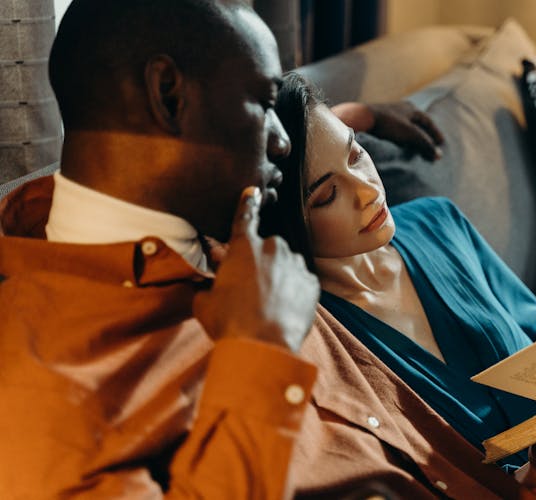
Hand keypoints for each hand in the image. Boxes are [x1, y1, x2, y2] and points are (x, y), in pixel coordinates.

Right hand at [193, 187, 319, 351]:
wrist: (263, 347)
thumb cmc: (229, 322)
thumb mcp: (205, 302)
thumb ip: (207, 283)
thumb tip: (208, 279)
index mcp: (243, 247)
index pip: (245, 216)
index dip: (248, 203)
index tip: (253, 191)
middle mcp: (272, 249)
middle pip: (266, 246)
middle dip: (259, 260)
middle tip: (249, 286)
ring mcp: (295, 265)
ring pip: (286, 263)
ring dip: (278, 275)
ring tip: (267, 302)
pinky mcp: (311, 283)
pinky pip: (300, 280)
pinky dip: (293, 290)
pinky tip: (282, 308)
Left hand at [369, 101, 444, 160]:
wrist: (361, 119)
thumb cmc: (388, 124)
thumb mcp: (411, 134)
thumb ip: (425, 144)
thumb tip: (439, 155)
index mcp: (411, 109)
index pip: (427, 121)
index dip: (435, 133)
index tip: (441, 143)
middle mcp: (401, 109)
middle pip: (417, 123)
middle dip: (425, 134)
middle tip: (431, 144)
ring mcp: (389, 114)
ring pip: (405, 126)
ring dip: (412, 136)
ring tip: (416, 146)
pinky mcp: (378, 122)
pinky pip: (395, 130)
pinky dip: (401, 138)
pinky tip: (399, 144)